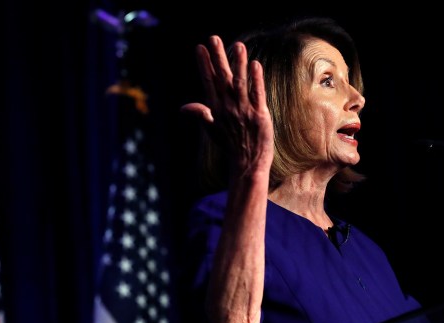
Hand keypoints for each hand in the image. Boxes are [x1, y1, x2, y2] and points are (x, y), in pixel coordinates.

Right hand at [180, 35, 273, 182]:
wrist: (247, 163)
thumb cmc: (230, 145)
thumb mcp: (212, 130)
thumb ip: (201, 115)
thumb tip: (183, 108)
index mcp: (216, 109)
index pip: (208, 82)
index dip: (204, 64)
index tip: (199, 48)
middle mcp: (228, 107)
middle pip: (222, 78)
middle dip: (217, 58)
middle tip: (213, 38)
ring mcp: (244, 111)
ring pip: (240, 83)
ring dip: (238, 64)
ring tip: (238, 45)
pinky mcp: (259, 115)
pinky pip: (257, 94)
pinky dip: (256, 80)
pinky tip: (255, 65)